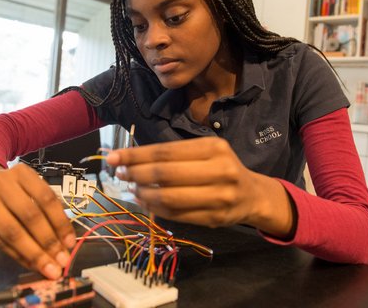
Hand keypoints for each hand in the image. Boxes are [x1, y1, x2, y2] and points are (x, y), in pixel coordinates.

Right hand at [0, 162, 75, 278]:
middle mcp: (1, 182)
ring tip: (47, 266)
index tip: (69, 242)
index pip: (46, 198)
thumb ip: (45, 210)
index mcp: (22, 172)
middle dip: (48, 242)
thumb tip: (65, 241)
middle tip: (60, 260)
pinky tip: (29, 263)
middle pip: (30, 215)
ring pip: (12, 232)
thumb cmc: (8, 192)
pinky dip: (17, 255)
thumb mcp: (27, 190)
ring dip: (33, 253)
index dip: (60, 223)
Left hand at [106, 137, 293, 233]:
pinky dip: (155, 209)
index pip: (166, 152)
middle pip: (166, 174)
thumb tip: (130, 161)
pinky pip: (177, 215)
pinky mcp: (215, 218)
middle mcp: (220, 170)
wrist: (253, 195)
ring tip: (132, 189)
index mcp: (214, 148)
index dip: (136, 156)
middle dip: (136, 174)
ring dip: (144, 194)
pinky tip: (145, 202)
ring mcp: (219, 197)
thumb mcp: (205, 152)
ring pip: (169, 197)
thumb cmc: (222, 168)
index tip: (114, 158)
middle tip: (120, 174)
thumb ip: (174, 156)